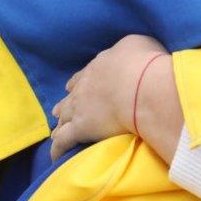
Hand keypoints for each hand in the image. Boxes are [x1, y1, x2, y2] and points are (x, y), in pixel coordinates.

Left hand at [49, 35, 167, 160]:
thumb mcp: (140, 44)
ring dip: (59, 124)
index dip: (79, 82)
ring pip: (63, 117)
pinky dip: (58, 148)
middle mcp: (85, 85)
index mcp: (99, 65)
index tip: (73, 87)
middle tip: (59, 111)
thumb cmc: (146, 64)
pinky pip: (63, 141)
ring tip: (55, 131)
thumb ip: (129, 50)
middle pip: (70, 96)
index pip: (84, 75)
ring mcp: (80, 107)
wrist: (143, 86)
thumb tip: (130, 55)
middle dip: (64, 104)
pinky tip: (55, 156)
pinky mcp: (81, 128)